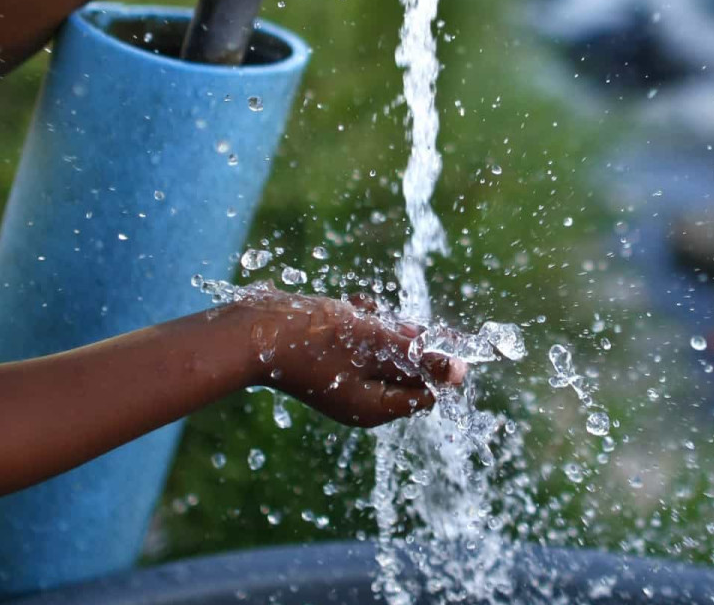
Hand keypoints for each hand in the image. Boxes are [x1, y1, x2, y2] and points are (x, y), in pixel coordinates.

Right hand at [234, 287, 468, 426]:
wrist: (253, 329)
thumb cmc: (314, 339)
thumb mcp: (374, 343)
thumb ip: (418, 356)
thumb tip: (460, 371)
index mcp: (374, 408)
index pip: (426, 391)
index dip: (435, 361)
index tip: (430, 334)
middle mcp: (360, 398)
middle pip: (405, 366)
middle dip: (401, 337)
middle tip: (384, 321)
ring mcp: (343, 378)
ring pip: (383, 346)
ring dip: (379, 323)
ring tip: (359, 311)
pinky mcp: (329, 357)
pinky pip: (359, 338)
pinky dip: (359, 320)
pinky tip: (348, 306)